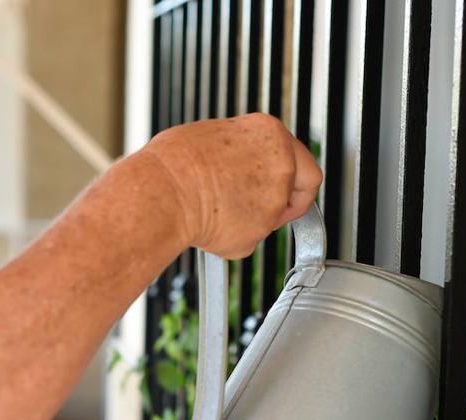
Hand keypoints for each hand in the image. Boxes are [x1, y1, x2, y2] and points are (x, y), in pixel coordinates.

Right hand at [139, 113, 322, 258]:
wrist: (161, 192)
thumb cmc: (173, 164)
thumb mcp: (213, 138)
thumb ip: (239, 153)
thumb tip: (237, 166)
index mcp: (270, 133)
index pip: (300, 157)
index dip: (290, 175)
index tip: (284, 185)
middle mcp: (282, 164)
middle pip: (304, 187)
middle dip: (288, 202)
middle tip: (265, 209)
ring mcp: (274, 199)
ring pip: (271, 218)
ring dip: (251, 221)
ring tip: (215, 212)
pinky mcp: (259, 231)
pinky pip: (248, 241)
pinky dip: (230, 241)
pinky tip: (209, 227)